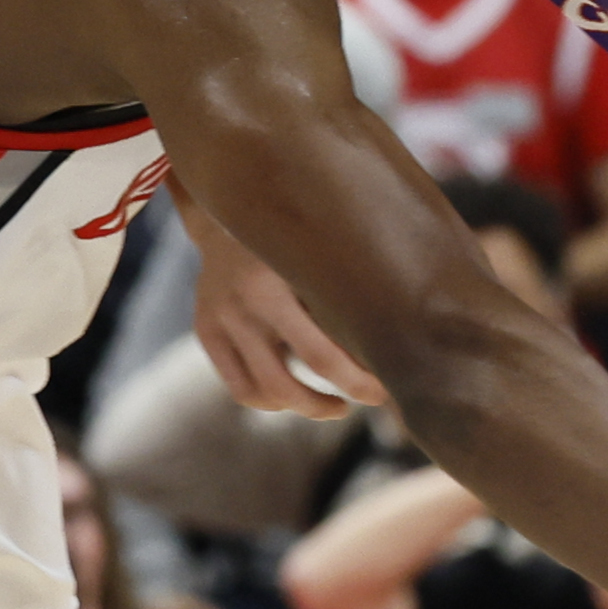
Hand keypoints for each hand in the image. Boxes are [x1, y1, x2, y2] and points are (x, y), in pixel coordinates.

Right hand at [191, 201, 380, 420]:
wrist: (231, 201)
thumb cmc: (297, 227)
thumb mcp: (322, 251)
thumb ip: (348, 294)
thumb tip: (402, 342)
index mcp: (272, 285)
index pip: (321, 357)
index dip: (357, 384)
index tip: (384, 392)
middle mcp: (239, 307)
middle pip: (285, 387)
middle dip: (327, 406)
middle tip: (358, 403)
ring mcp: (218, 320)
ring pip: (259, 394)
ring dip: (300, 408)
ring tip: (331, 404)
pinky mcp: (205, 330)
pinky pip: (238, 386)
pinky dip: (269, 400)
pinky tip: (296, 396)